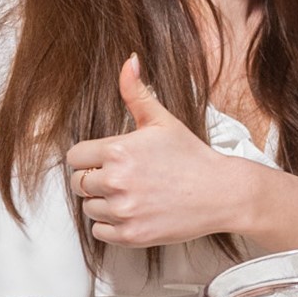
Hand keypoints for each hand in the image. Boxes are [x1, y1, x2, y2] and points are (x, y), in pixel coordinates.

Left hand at [64, 56, 231, 247]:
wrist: (222, 192)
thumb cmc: (192, 156)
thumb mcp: (163, 121)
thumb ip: (137, 92)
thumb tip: (128, 61)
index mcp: (119, 151)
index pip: (75, 158)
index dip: (91, 158)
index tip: (110, 160)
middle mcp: (116, 181)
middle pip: (79, 183)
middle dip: (97, 179)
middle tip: (127, 177)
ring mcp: (123, 210)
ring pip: (89, 208)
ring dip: (106, 203)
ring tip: (136, 194)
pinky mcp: (130, 234)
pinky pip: (100, 232)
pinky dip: (114, 225)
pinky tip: (137, 211)